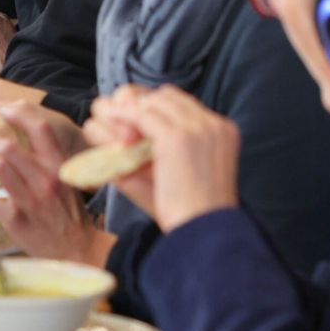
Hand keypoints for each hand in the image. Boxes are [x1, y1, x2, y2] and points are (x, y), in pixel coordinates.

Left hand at [0, 102, 109, 265]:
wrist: (78, 248)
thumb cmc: (71, 215)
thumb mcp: (67, 181)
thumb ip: (49, 164)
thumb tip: (23, 148)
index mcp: (59, 167)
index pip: (40, 129)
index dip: (19, 114)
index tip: (4, 110)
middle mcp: (46, 180)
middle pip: (9, 148)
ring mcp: (31, 200)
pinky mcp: (17, 219)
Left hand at [89, 85, 240, 231]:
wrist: (205, 234)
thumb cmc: (190, 215)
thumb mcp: (183, 176)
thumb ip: (163, 153)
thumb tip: (121, 139)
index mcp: (222, 132)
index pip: (183, 104)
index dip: (154, 110)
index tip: (132, 124)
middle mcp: (213, 124)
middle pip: (166, 95)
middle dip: (137, 104)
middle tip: (113, 118)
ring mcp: (197, 128)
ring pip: (152, 101)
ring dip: (126, 110)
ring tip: (106, 121)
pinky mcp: (177, 137)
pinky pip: (140, 114)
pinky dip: (121, 116)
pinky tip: (108, 124)